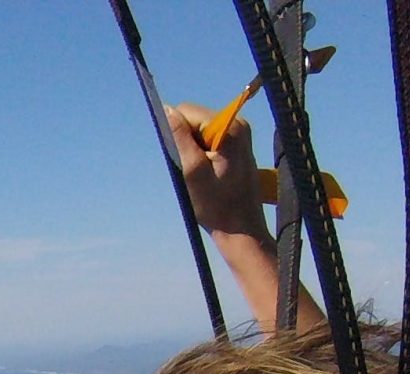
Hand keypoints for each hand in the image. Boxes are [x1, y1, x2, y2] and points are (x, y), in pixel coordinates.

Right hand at [166, 104, 269, 243]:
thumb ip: (180, 138)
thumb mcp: (193, 171)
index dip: (175, 132)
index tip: (180, 158)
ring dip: (192, 149)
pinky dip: (201, 153)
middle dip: (185, 140)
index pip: (188, 111)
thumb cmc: (217, 205)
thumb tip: (167, 110)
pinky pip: (210, 139)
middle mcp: (238, 123)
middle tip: (191, 169)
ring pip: (201, 129)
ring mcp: (240, 133)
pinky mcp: (238, 143)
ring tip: (200, 173)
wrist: (242, 227)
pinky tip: (206, 173)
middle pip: (195, 118)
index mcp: (229, 127)